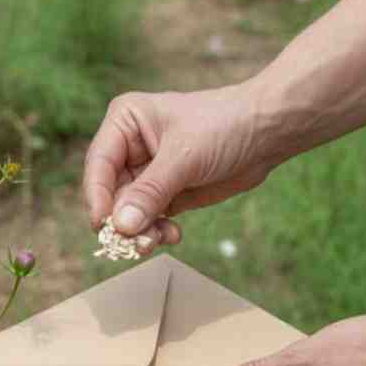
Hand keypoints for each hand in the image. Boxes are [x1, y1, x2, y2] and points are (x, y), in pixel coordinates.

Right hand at [82, 84, 281, 247]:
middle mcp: (128, 148)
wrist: (267, 132)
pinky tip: (173, 234)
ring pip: (127, 213)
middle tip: (137, 242)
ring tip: (157, 240)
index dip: (97, 197)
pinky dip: (155, 232)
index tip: (103, 224)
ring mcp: (146, 174)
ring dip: (139, 232)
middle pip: (109, 195)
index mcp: (124, 123)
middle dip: (122, 221)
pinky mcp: (164, 194)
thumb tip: (121, 225)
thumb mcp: (185, 156)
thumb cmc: (225, 126)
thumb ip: (150, 192)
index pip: (99, 165)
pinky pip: (148, 221)